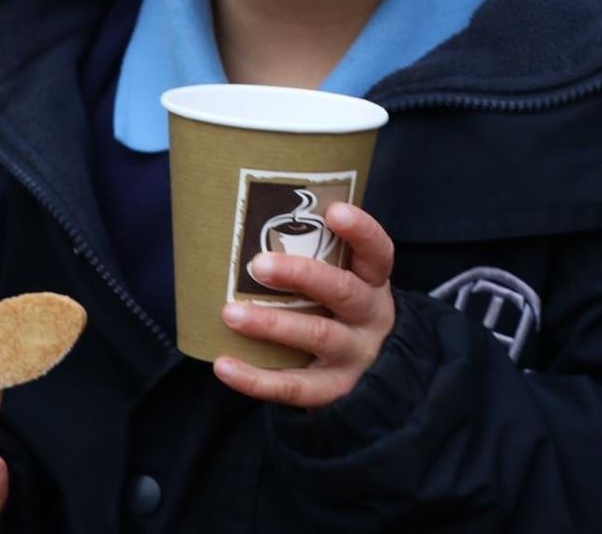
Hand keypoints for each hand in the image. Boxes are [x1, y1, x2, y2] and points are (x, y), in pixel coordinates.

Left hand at [213, 202, 395, 408]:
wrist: (374, 377)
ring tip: (230, 313)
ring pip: (317, 335)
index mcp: (374, 283)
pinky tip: (223, 364)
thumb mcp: (349, 283)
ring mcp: (354, 355)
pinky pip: (293, 387)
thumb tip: (253, 223)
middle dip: (301, 275)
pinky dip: (255, 378)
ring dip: (272, 324)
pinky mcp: (332, 390)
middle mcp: (371, 317)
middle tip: (258, 264)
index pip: (378, 252)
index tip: (334, 211)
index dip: (360, 231)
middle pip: (343, 291)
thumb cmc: (342, 313)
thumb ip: (321, 260)